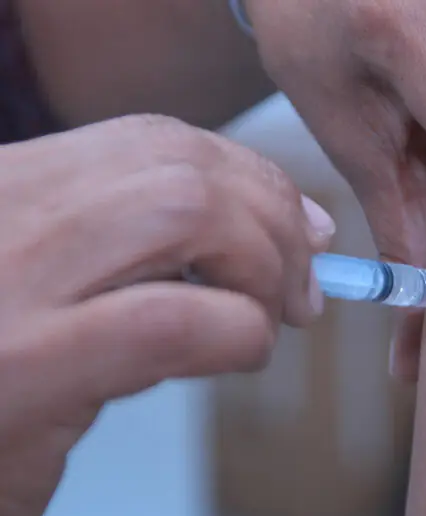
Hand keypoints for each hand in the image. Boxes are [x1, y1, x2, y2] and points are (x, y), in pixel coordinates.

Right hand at [0, 115, 332, 515]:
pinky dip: (239, 332)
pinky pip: (173, 320)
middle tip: (300, 290)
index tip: (302, 229)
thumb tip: (289, 229)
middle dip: (273, 218)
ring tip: (267, 322)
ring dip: (262, 265)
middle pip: (178, 163)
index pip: (149, 143)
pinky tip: (238, 356)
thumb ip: (141, 254)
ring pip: (184, 212)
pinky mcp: (22, 370)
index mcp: (5, 188)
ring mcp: (2, 280)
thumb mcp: (48, 296)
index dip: (250, 179)